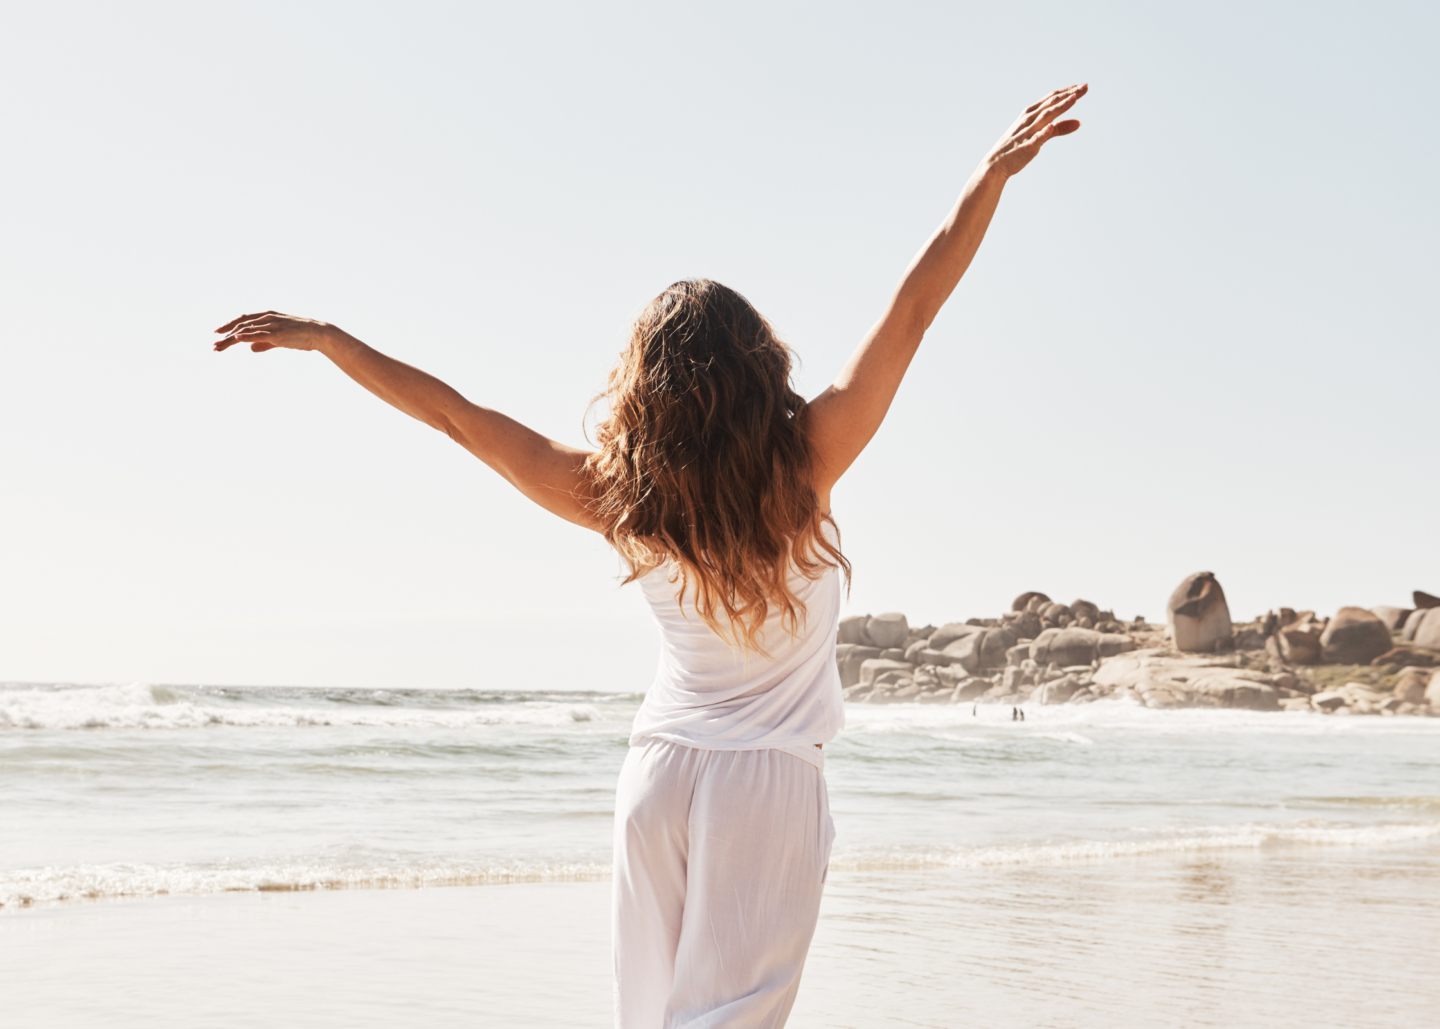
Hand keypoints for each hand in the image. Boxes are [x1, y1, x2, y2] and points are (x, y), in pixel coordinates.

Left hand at [213, 311, 338, 352]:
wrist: (318, 333)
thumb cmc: (300, 336)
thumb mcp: (279, 339)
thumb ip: (263, 343)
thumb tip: (250, 349)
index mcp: (267, 316)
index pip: (243, 320)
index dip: (229, 325)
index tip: (218, 333)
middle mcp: (267, 318)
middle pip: (240, 325)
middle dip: (226, 334)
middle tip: (214, 345)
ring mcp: (272, 325)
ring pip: (246, 331)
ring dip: (231, 339)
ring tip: (219, 347)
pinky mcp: (277, 334)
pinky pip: (258, 334)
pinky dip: (246, 336)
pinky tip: (236, 339)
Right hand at [984, 84, 1086, 178]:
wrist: (996, 163)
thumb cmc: (1019, 146)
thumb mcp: (1041, 134)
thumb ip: (1060, 128)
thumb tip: (1079, 122)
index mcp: (1031, 113)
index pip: (1052, 98)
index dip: (1068, 91)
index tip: (1083, 86)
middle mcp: (1029, 119)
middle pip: (1051, 103)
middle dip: (1068, 94)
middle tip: (1085, 87)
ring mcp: (1027, 132)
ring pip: (1045, 116)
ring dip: (1059, 107)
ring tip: (1074, 99)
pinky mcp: (1026, 146)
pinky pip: (1036, 138)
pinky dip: (1044, 132)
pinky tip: (1051, 126)